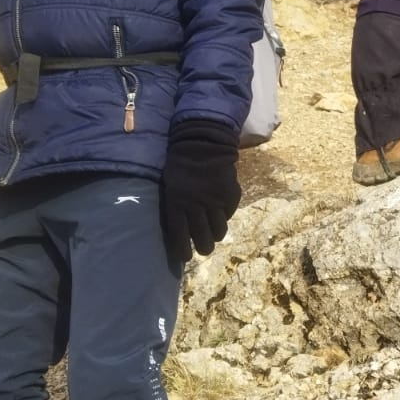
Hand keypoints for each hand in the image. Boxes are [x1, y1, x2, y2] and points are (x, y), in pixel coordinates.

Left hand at [160, 119, 240, 262]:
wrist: (201, 143)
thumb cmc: (179, 164)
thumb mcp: (169, 187)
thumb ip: (175, 208)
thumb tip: (180, 230)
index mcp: (177, 205)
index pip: (181, 238)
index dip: (184, 251)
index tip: (186, 256)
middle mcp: (196, 207)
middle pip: (204, 240)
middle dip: (203, 247)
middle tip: (203, 247)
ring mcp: (215, 202)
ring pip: (219, 231)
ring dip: (216, 233)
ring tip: (213, 230)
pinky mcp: (230, 196)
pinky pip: (229, 214)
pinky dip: (225, 215)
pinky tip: (220, 210)